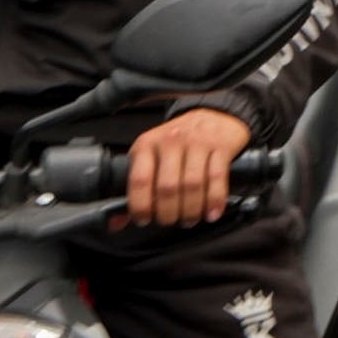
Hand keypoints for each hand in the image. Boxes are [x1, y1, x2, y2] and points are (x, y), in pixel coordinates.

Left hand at [126, 105, 251, 227]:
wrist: (214, 115)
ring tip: (189, 219)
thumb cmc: (179, 142)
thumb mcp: (151, 156)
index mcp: (147, 144)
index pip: (140, 180)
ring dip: (191, 210)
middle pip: (167, 187)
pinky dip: (214, 200)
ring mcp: (197, 142)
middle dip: (168, 213)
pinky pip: (216, 178)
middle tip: (170, 221)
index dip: (141, 206)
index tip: (144, 219)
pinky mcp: (220, 146)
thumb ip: (137, 188)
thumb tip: (116, 222)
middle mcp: (171, 141)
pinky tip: (212, 213)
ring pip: (192, 185)